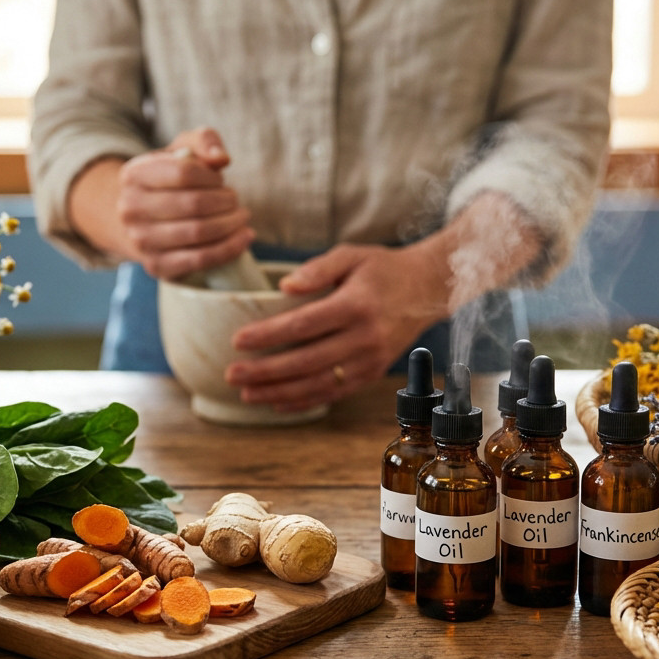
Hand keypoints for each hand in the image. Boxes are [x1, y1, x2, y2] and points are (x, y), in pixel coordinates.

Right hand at [113, 128, 253, 279]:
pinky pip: (200, 260)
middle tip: (235, 200)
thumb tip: (221, 159)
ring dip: (230, 224)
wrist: (145, 220)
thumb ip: (204, 141)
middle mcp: (129, 209)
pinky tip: (243, 237)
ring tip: (241, 217)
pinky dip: (229, 249)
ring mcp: (141, 241)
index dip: (212, 177)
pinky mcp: (156, 267)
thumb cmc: (171, 181)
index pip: (184, 172)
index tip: (220, 180)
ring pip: (198, 233)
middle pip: (194, 204)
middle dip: (226, 201)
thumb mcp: (183, 150)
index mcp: (133, 174)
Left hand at [224, 243, 449, 411]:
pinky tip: (277, 403)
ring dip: (279, 393)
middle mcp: (364, 338)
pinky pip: (334, 394)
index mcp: (356, 305)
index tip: (238, 341)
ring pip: (318, 384)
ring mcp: (370, 361)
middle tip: (231, 375)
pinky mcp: (371, 374)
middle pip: (306, 361)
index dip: (268, 335)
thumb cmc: (383, 270)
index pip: (303, 325)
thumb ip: (317, 268)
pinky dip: (304, 402)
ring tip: (247, 394)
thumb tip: (284, 287)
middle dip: (265, 372)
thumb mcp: (352, 255)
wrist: (427, 290)